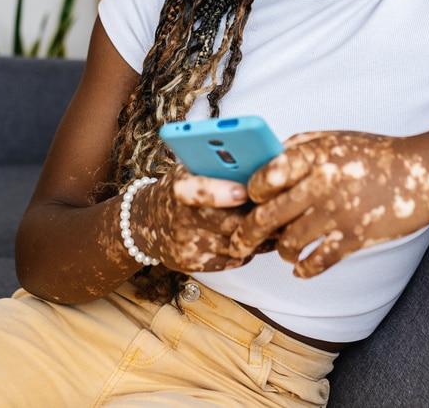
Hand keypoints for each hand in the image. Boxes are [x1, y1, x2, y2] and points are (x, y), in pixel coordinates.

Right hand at [131, 165, 269, 272]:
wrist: (146, 223)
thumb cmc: (179, 190)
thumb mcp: (189, 171)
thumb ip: (217, 168)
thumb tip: (261, 164)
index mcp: (179, 188)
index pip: (197, 191)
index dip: (220, 192)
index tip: (244, 191)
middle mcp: (180, 219)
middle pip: (227, 223)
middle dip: (257, 217)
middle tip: (283, 208)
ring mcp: (186, 245)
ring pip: (235, 244)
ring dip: (259, 235)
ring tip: (278, 223)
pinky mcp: (193, 264)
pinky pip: (232, 260)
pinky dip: (249, 249)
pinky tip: (258, 238)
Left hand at [231, 131, 428, 277]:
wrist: (426, 171)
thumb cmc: (376, 154)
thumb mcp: (334, 138)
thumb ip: (297, 147)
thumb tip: (262, 166)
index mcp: (314, 153)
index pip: (264, 178)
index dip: (251, 193)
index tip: (250, 201)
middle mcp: (321, 182)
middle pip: (266, 216)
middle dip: (246, 235)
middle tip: (239, 243)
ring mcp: (338, 211)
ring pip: (288, 243)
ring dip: (280, 251)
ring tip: (283, 251)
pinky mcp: (355, 237)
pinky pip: (317, 262)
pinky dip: (304, 269)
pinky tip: (301, 268)